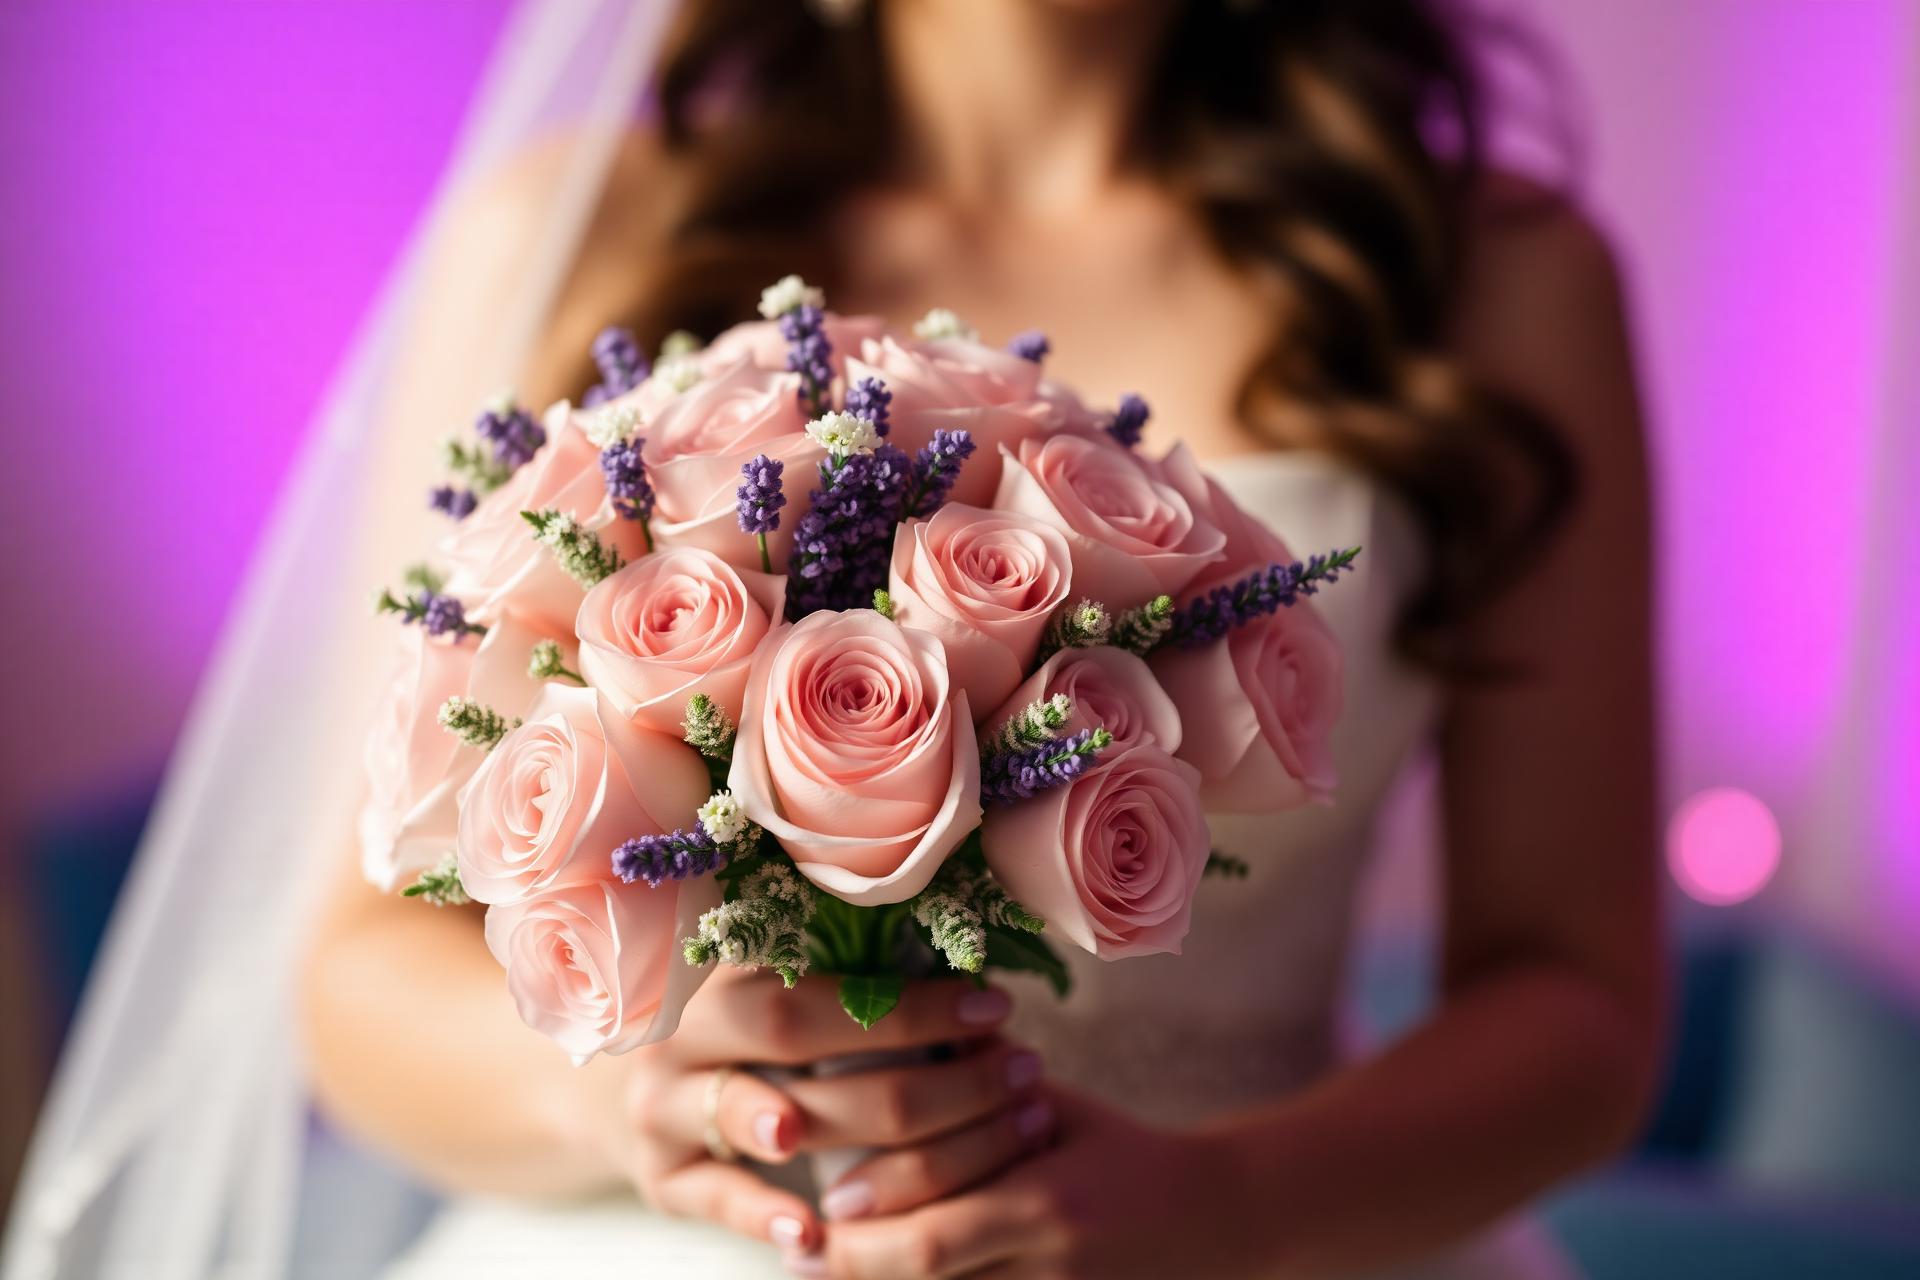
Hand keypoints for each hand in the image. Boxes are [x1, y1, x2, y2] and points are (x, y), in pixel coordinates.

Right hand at [567, 967, 1036, 1268]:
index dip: (910, 996)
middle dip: (913, 1060)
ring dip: (866, 1138)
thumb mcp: (772, 999)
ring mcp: (666, 1112)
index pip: (827, 979)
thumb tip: (962, 956)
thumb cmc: (737, 1040)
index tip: (995, 1007)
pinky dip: (769, 1217)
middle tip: (1008, 1075)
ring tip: (932, 1153)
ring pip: (765, 1118)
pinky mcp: (663, 1182)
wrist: (628, 1095)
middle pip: (798, 1042)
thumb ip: (841, 979)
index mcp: (725, 978)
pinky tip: (818, 1236)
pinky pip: (720, 1199)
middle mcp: (688, 1037)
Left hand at [816, 1085, 1260, 1279]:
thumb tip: (916, 1022)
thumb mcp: (1062, 1106)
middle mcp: (1045, 1262)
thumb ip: (988, 1075)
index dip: (866, 1226)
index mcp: (1045, 1199)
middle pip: (926, 1276)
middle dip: (855, 1264)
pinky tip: (897, 1277)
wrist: (1218, 1222)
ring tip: (832, 1264)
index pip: (931, 1229)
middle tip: (807, 1245)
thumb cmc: (1126, 1155)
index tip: (823, 1205)